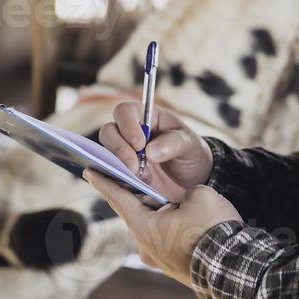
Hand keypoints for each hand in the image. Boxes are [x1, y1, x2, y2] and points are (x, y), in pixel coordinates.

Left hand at [83, 170, 239, 286]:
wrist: (235, 270)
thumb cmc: (213, 229)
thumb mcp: (199, 194)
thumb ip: (184, 192)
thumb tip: (185, 203)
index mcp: (144, 227)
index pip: (118, 198)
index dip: (104, 181)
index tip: (88, 171)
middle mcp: (146, 247)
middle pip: (134, 214)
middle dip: (134, 196)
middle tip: (125, 178)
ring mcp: (160, 262)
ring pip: (154, 230)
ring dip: (159, 215)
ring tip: (168, 200)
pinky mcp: (176, 270)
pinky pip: (169, 244)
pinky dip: (172, 231)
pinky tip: (186, 223)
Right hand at [98, 101, 213, 203]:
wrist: (193, 180)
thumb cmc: (191, 154)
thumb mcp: (190, 144)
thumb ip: (173, 143)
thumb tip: (150, 151)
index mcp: (146, 117)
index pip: (125, 111)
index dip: (127, 126)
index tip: (139, 144)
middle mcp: (129, 133)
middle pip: (109, 132)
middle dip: (119, 149)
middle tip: (134, 166)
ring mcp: (123, 154)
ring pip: (105, 154)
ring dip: (118, 167)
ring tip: (140, 178)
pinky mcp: (121, 174)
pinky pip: (109, 175)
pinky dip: (116, 180)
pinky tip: (132, 186)